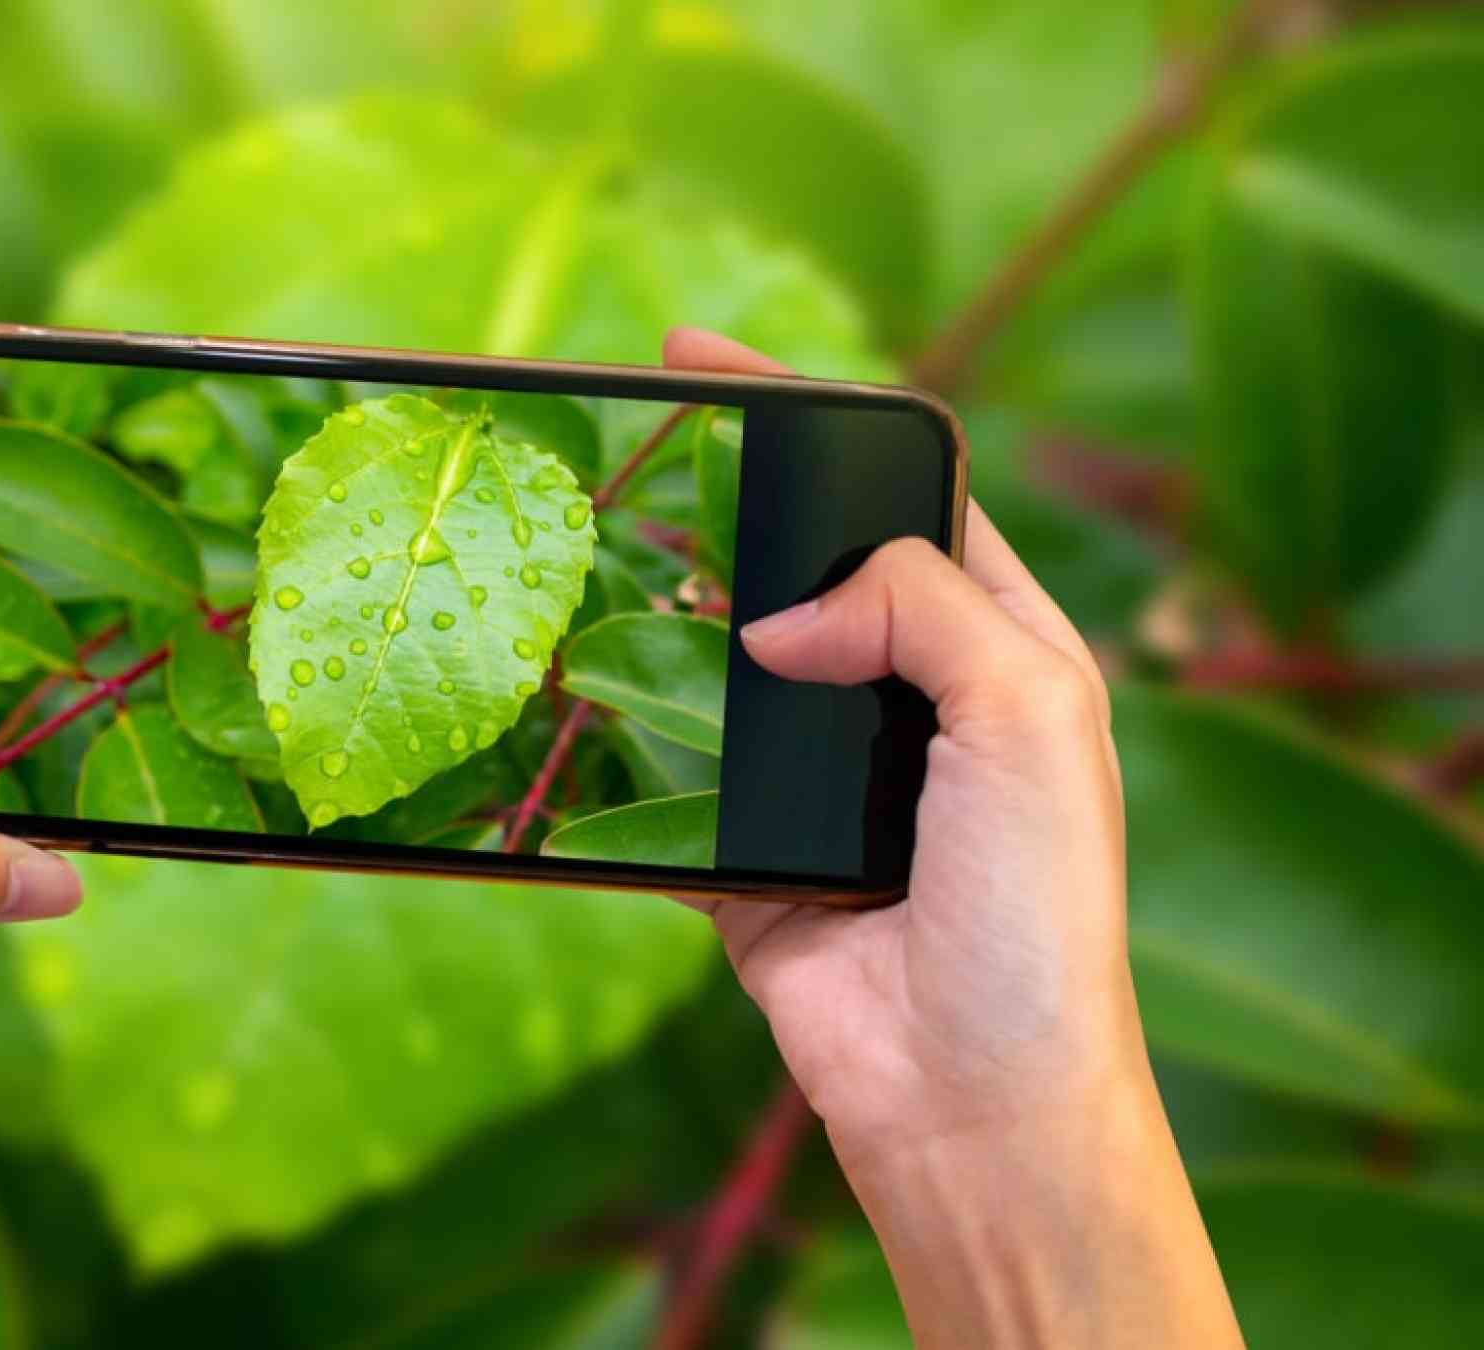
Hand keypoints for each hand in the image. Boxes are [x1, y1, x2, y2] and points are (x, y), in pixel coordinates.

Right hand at [661, 329, 1240, 1347]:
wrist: (970, 1095)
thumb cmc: (1034, 908)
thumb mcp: (1024, 716)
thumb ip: (916, 611)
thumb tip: (772, 615)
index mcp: (993, 644)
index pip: (896, 494)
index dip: (810, 418)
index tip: (708, 358)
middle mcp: (903, 698)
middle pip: (791, 569)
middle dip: (709, 509)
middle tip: (612, 455)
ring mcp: (816, 777)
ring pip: (713, 665)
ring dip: (648, 622)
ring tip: (567, 565)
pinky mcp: (741, 856)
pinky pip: (665, 782)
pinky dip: (613, 747)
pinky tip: (559, 698)